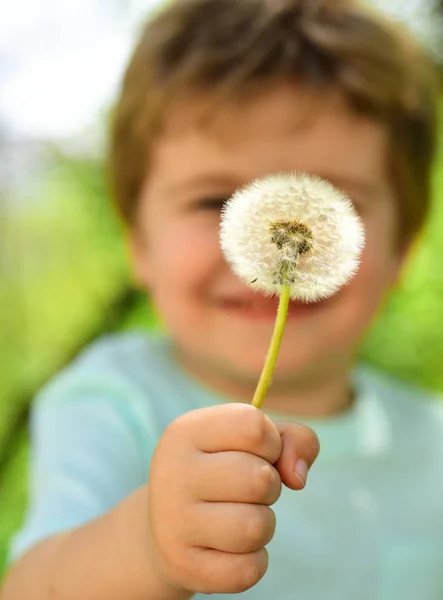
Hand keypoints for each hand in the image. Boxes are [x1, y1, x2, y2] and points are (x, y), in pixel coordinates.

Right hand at [147, 403, 319, 594]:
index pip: (253, 426)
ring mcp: (173, 522)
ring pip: (256, 527)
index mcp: (187, 432)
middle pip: (260, 479)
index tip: (258, 453)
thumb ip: (293, 439)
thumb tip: (297, 477)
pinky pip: (248, 570)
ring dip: (264, 524)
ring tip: (241, 517)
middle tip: (248, 490)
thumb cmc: (223, 471)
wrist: (167, 526)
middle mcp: (173, 472)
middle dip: (270, 487)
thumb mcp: (254, 442)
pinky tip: (232, 549)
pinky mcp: (182, 566)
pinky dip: (254, 561)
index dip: (272, 443)